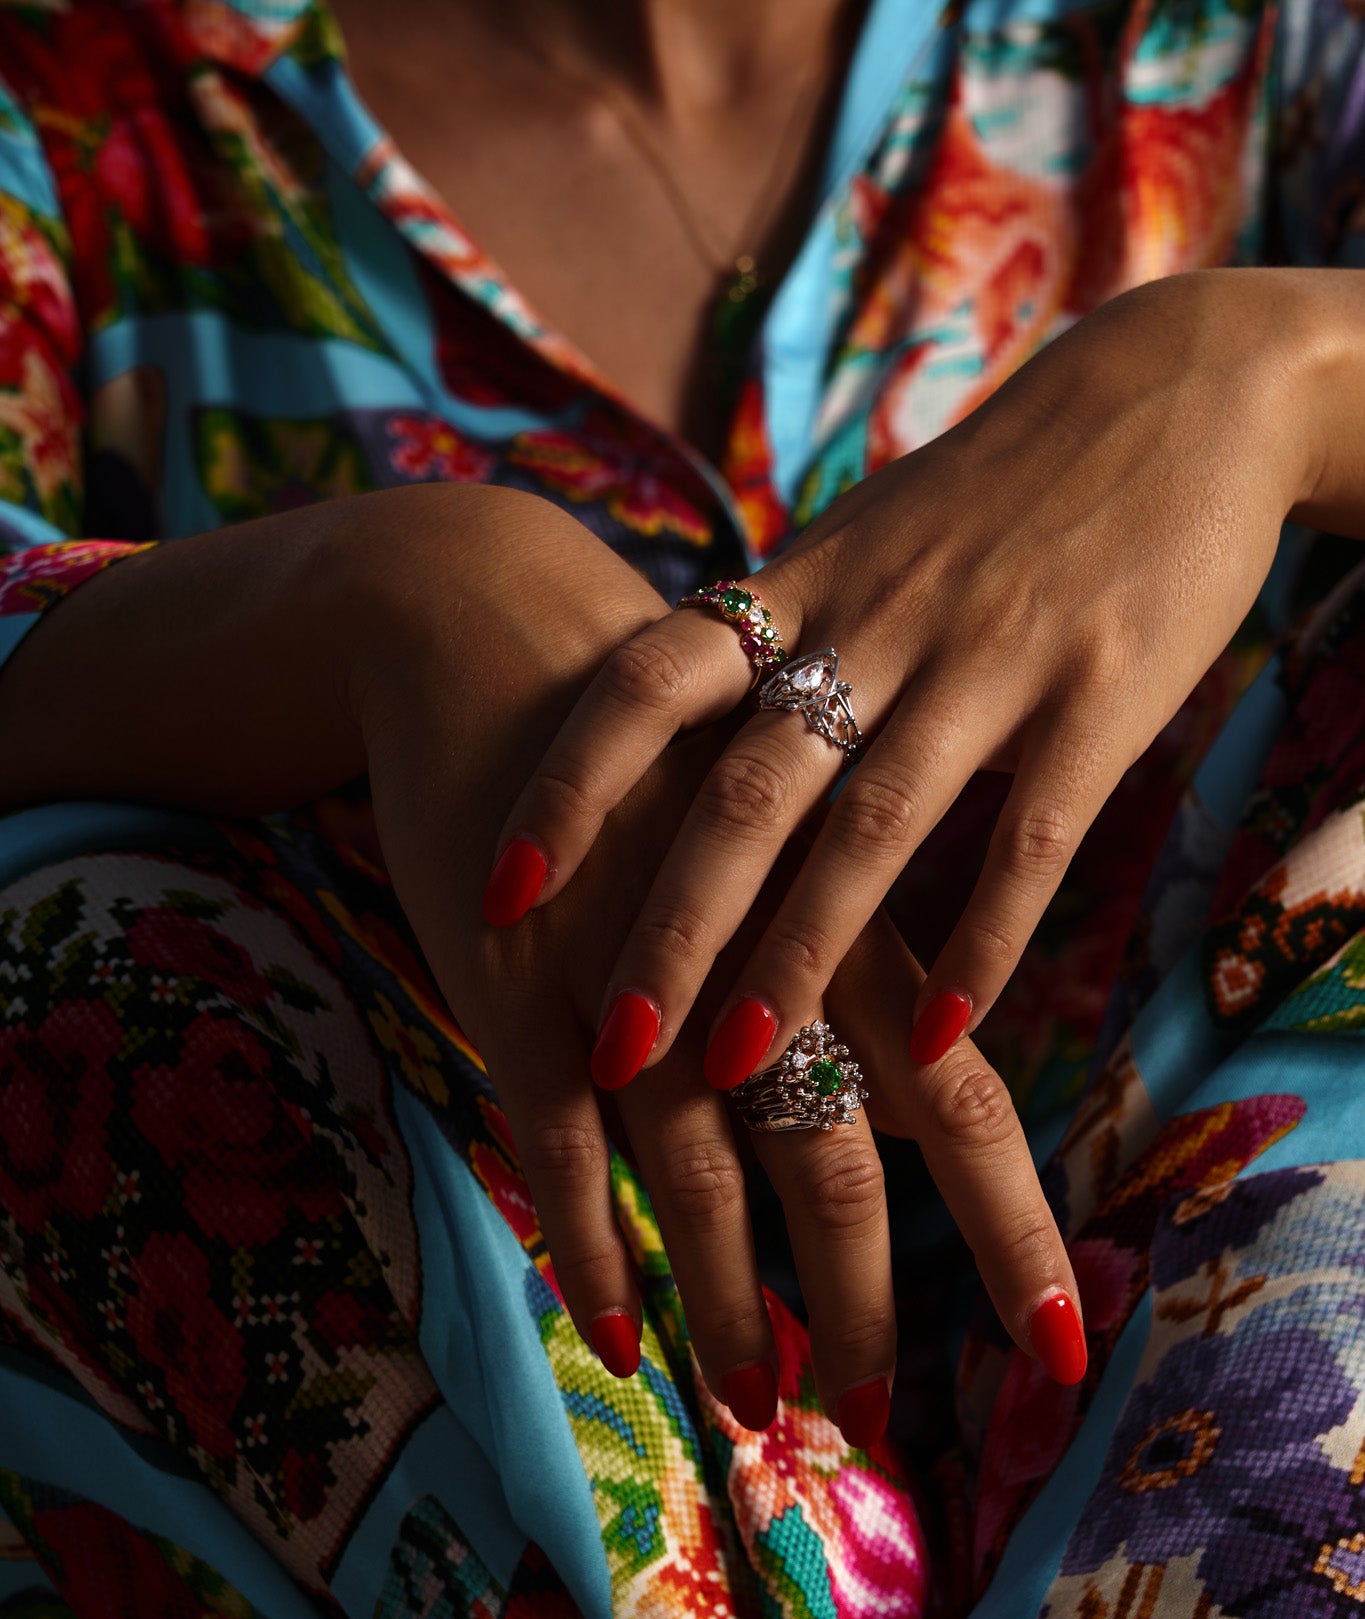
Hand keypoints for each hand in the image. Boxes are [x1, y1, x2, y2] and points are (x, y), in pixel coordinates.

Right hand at [343, 488, 1083, 1427]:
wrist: (500, 640)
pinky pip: (560, 1153)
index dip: (1012, 1230)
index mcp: (846, 929)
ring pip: (702, 1177)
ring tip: (758, 1403)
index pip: (961, 1104)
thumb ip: (853, 982)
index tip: (1058, 1353)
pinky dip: (591, 1250)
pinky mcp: (518, 993)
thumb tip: (919, 1121)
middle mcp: (758, 963)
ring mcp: (633, 981)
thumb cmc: (669, 771)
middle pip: (839, 1161)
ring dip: (735, 1303)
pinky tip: (619, 1337)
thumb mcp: (792, 850)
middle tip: (878, 1419)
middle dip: (866, 1302)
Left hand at [492, 270, 1351, 1091]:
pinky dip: (982, 946)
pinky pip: (1029, 843)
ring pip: (871, 828)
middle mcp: (875, 621)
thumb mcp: (859, 542)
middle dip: (668, 929)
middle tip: (611, 1049)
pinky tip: (937, 1039)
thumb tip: (657, 735)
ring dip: (800, 960)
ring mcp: (988, 658)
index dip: (567, 788)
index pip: (646, 685)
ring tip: (741, 1073)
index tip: (500, 890)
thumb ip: (771, 634)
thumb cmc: (994, 492)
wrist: (1181, 390)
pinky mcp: (1100, 697)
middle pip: (743, 791)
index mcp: (800, 582)